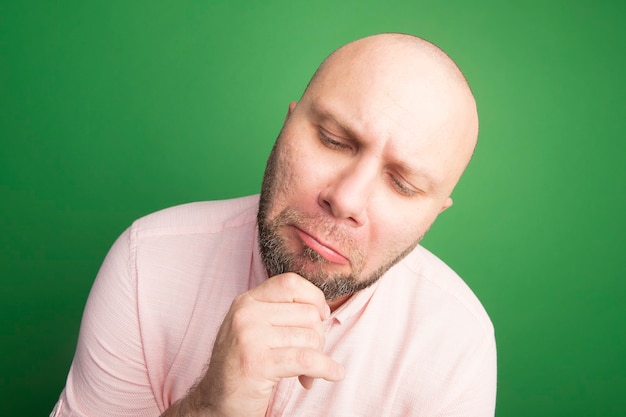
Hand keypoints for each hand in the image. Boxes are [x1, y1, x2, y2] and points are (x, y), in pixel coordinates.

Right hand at [179, 273, 344, 416]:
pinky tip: (334, 374)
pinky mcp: (257, 364)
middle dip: (318, 337)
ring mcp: (249, 338)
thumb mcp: (254, 328)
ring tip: (305, 373)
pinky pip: (307, 359)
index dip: (314, 297)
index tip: (322, 316)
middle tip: (309, 358)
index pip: (290, 283)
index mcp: (246, 302)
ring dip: (318, 358)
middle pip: (307, 313)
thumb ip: (280, 313)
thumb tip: (323, 311)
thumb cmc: (242, 365)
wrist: (216, 401)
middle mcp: (245, 315)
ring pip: (311, 337)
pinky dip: (326, 368)